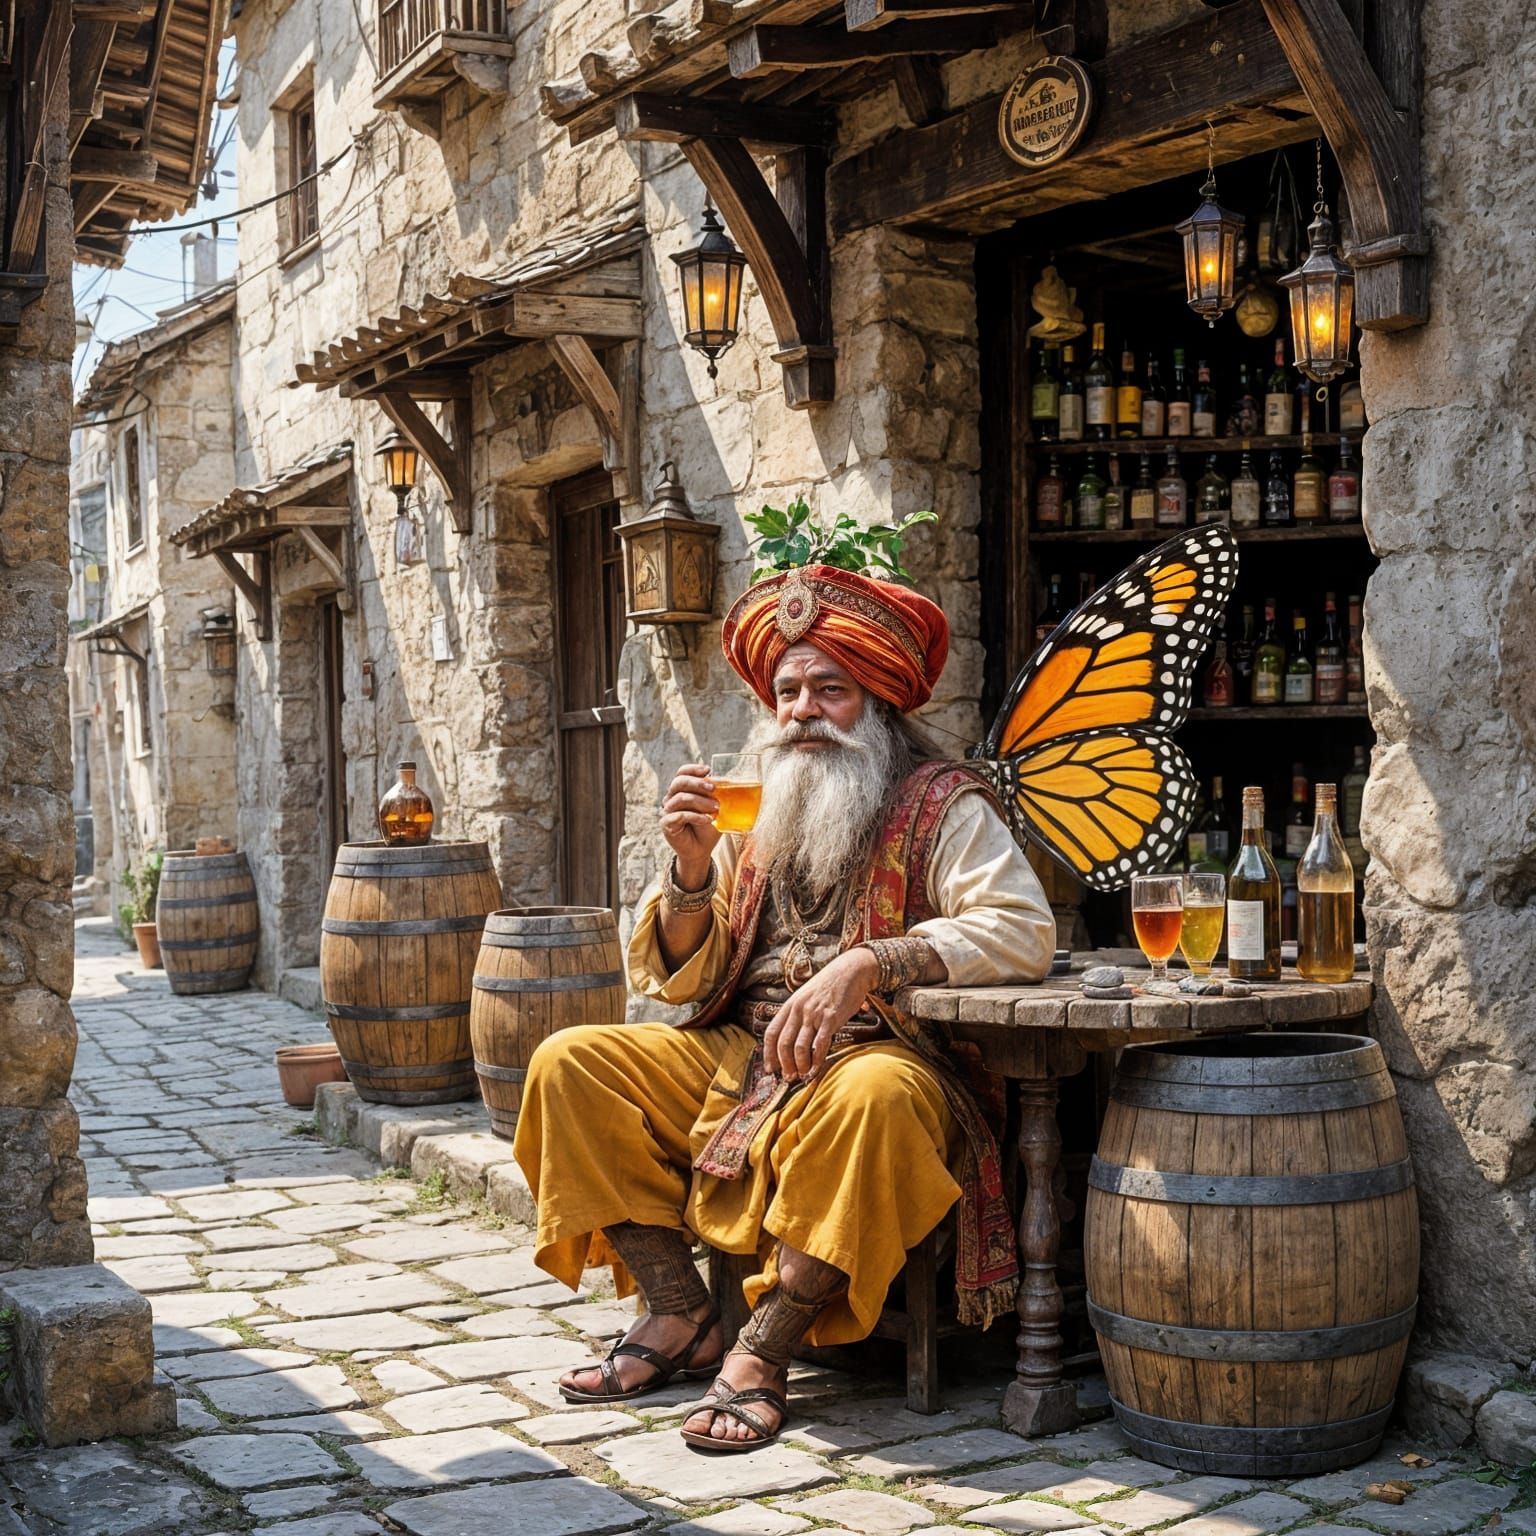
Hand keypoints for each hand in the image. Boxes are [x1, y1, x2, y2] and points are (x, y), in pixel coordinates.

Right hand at [661, 762, 720, 883]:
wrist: (701, 850)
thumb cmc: (708, 827)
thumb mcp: (716, 809)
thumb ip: (719, 796)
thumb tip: (732, 782)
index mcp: (682, 790)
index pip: (682, 773)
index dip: (693, 769)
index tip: (708, 770)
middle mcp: (672, 798)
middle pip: (679, 782)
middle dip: (698, 783)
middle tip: (714, 788)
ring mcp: (668, 811)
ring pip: (680, 798)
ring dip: (700, 801)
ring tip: (716, 808)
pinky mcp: (666, 824)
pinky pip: (679, 815)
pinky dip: (696, 816)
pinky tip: (708, 819)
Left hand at [762, 948, 881, 1082]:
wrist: (851, 970)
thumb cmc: (830, 986)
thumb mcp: (806, 997)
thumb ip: (798, 1015)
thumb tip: (791, 1038)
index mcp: (790, 1005)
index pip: (771, 1033)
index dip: (768, 1054)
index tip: (770, 1069)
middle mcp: (798, 1010)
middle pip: (783, 1044)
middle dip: (784, 1065)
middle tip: (788, 1078)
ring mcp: (814, 1014)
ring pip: (799, 1047)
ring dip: (800, 1066)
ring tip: (802, 1075)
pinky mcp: (831, 1018)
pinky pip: (820, 1044)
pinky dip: (816, 1060)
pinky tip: (816, 1069)